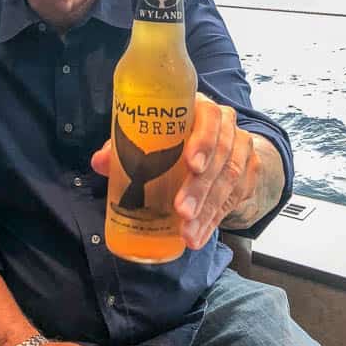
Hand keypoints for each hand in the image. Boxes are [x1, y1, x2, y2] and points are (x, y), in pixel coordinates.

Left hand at [91, 93, 261, 250]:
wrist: (212, 146)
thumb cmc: (173, 137)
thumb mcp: (151, 137)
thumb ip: (125, 147)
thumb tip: (99, 162)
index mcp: (200, 109)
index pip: (210, 116)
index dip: (203, 140)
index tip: (191, 165)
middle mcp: (225, 126)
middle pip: (220, 155)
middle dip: (200, 188)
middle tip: (181, 212)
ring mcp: (240, 150)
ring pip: (230, 179)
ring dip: (207, 209)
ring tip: (187, 232)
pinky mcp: (247, 174)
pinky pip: (234, 199)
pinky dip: (214, 221)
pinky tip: (199, 236)